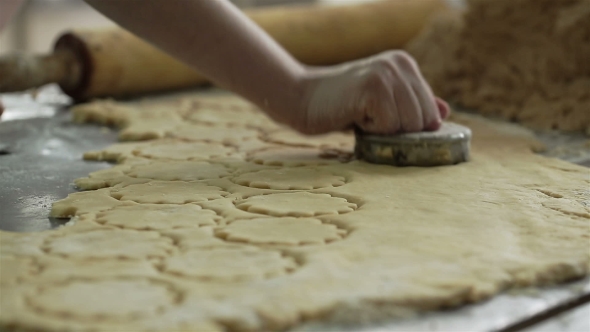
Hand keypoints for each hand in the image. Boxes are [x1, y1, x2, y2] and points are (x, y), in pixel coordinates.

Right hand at [293, 50, 449, 134]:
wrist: (303, 100)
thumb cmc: (343, 105)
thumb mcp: (384, 103)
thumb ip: (412, 105)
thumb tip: (444, 113)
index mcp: (405, 64)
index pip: (431, 111)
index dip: (409, 127)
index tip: (383, 120)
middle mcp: (399, 63)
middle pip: (423, 120)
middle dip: (397, 130)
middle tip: (370, 118)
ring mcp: (386, 73)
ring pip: (408, 125)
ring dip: (384, 131)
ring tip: (362, 115)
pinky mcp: (373, 87)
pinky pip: (390, 126)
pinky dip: (371, 131)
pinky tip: (355, 116)